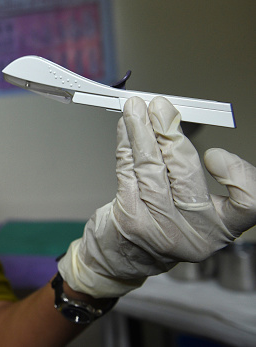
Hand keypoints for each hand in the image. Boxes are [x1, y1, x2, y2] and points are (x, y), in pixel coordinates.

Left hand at [59, 96, 255, 297]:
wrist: (122, 258)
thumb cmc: (159, 225)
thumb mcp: (188, 206)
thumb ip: (186, 170)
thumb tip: (172, 119)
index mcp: (221, 227)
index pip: (250, 204)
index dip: (240, 176)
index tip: (216, 154)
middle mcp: (194, 232)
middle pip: (187, 175)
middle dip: (170, 133)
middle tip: (160, 107)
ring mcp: (160, 228)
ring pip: (152, 169)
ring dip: (142, 133)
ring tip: (136, 110)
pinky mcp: (131, 220)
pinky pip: (128, 172)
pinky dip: (126, 146)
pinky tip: (126, 130)